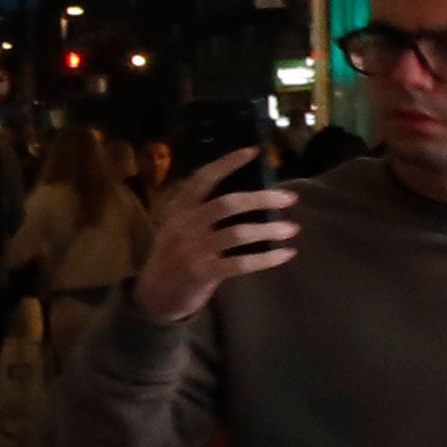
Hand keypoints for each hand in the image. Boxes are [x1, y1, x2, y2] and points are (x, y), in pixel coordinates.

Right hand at [128, 149, 296, 323]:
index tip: (254, 151)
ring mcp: (192, 250)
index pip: (203, 179)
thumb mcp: (178, 227)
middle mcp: (184, 225)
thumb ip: (202, 211)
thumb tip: (250, 195)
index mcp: (179, 209)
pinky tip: (287, 254)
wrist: (154, 294)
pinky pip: (241, 263)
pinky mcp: (202, 273)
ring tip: (292, 229)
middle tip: (289, 198)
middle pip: (227, 204)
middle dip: (262, 199)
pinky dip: (267, 258)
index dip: (228, 163)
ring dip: (270, 230)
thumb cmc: (175, 254)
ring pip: (238, 233)